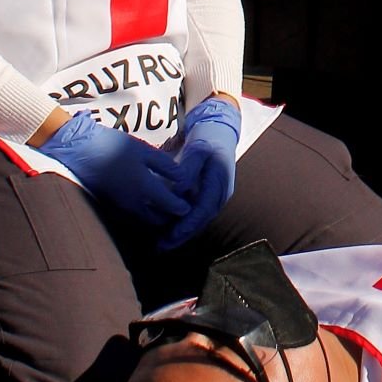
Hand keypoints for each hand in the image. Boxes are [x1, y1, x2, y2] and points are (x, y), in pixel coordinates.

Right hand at [40, 110, 189, 227]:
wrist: (81, 150)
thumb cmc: (113, 146)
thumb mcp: (143, 150)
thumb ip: (165, 165)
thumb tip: (183, 178)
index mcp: (144, 187)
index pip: (170, 206)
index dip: (183, 207)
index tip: (190, 203)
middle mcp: (133, 203)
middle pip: (159, 220)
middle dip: (172, 217)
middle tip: (181, 208)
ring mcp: (121, 206)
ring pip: (145, 221)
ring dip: (158, 218)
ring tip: (167, 207)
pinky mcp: (112, 205)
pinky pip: (134, 217)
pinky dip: (145, 215)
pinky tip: (149, 204)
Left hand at [160, 94, 240, 249]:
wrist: (219, 134)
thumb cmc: (207, 140)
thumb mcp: (197, 150)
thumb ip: (188, 168)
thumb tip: (179, 187)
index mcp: (219, 183)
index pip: (202, 210)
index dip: (187, 225)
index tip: (171, 236)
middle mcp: (220, 195)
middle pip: (200, 221)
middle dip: (181, 236)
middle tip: (161, 246)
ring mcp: (216, 198)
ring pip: (199, 221)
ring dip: (182, 233)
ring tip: (162, 244)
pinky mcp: (209, 198)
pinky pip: (197, 215)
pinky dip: (184, 225)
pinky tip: (169, 231)